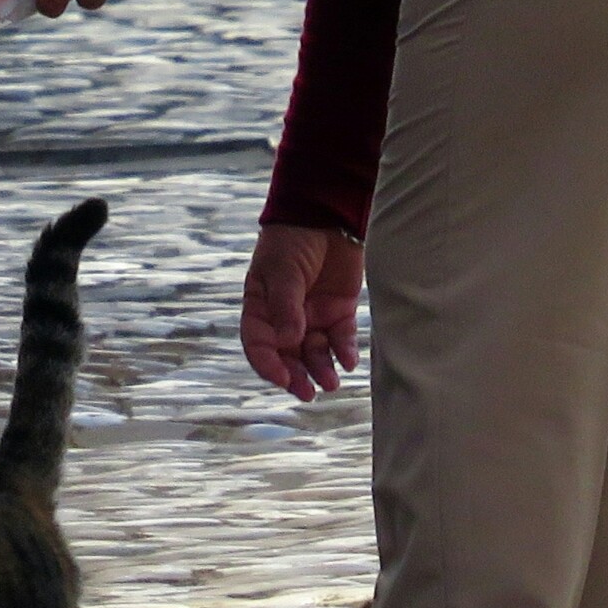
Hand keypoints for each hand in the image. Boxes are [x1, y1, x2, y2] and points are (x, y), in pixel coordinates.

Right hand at [241, 224, 362, 400]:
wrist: (328, 215)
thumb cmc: (293, 239)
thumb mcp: (283, 270)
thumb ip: (286, 306)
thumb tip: (288, 340)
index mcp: (261, 308)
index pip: (259, 344)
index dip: (268, 364)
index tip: (281, 379)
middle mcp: (285, 317)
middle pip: (288, 355)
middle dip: (296, 376)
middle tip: (307, 393)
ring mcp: (313, 316)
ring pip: (315, 353)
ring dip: (321, 370)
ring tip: (331, 383)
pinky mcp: (339, 311)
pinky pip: (340, 339)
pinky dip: (343, 352)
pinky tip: (347, 362)